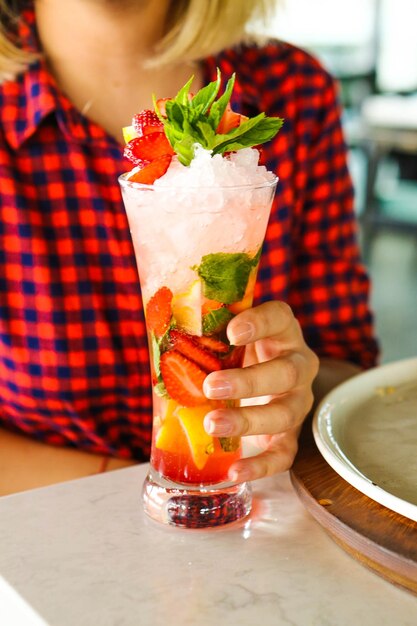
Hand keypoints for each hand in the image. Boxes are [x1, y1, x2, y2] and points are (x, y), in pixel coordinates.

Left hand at [203, 301, 319, 481]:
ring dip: (248, 421)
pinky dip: (260, 466)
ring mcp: (297, 402)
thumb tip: (159, 329)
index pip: (279, 318)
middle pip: (286, 372)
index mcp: (282, 332)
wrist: (258, 381)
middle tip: (210, 386)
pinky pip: (283, 454)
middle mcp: (298, 365)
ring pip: (285, 414)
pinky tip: (234, 472)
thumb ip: (206, 331)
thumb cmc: (236, 352)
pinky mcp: (291, 434)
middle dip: (248, 382)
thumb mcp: (226, 336)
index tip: (231, 331)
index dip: (259, 323)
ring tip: (212, 424)